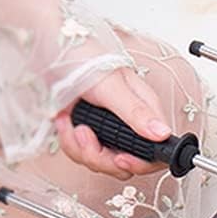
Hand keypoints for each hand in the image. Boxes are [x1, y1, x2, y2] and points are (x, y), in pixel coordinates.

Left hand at [53, 67, 171, 180]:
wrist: (53, 51)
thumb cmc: (86, 59)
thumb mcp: (112, 85)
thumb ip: (136, 112)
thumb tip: (163, 133)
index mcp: (145, 116)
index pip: (156, 155)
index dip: (140, 164)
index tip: (120, 159)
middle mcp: (130, 129)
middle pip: (126, 166)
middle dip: (101, 157)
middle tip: (85, 134)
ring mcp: (109, 135)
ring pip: (103, 164)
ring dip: (80, 148)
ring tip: (72, 123)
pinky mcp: (90, 137)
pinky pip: (82, 155)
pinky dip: (69, 142)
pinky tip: (64, 121)